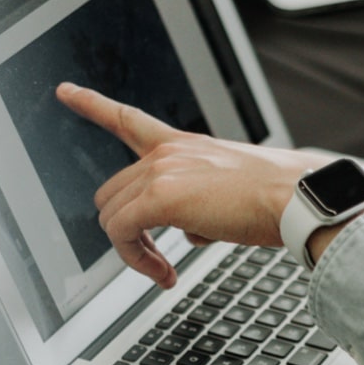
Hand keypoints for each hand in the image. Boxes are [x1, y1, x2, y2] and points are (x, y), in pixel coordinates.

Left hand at [56, 82, 323, 287]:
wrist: (298, 198)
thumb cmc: (280, 198)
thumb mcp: (233, 192)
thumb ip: (202, 204)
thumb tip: (192, 232)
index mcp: (186, 145)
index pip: (129, 119)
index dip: (92, 104)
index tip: (66, 90)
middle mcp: (169, 151)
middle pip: (112, 192)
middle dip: (127, 229)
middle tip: (156, 257)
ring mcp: (162, 170)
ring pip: (112, 217)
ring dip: (133, 250)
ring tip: (164, 270)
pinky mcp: (160, 197)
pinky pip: (121, 234)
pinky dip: (136, 259)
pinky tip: (164, 273)